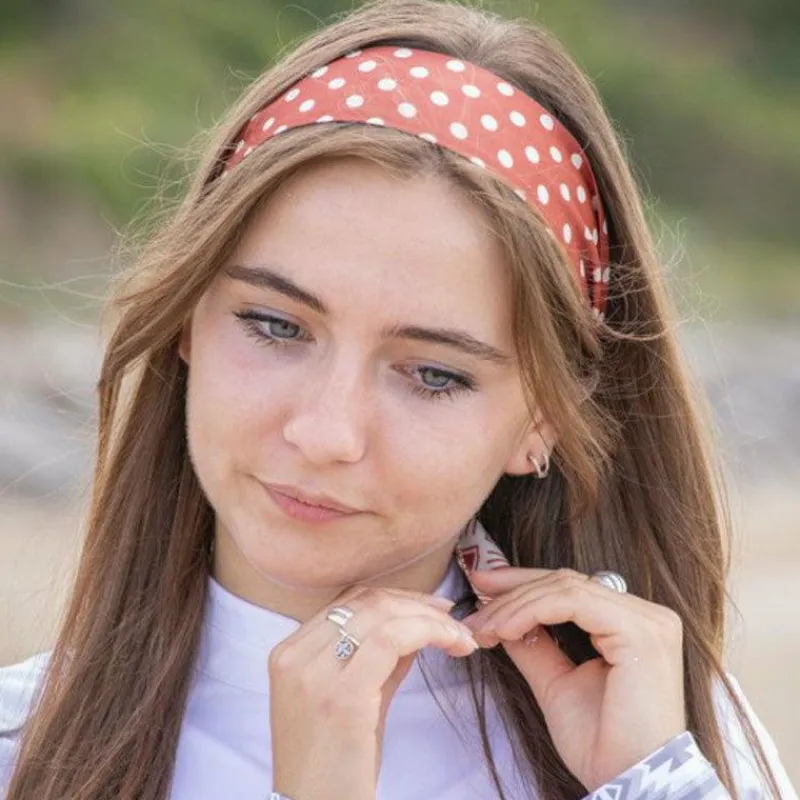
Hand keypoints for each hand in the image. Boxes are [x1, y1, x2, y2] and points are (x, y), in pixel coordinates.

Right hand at [269, 585, 479, 799]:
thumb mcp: (352, 701)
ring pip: (382, 614)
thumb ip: (379, 659)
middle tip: (453, 621)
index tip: (433, 609)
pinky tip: (452, 644)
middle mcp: (295, 656)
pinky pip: (391, 640)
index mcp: (289, 653)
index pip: (349, 601)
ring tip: (459, 636)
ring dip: (430, 618)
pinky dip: (428, 632)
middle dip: (418, 604)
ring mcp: (313, 674)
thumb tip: (417, 625)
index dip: (397, 597)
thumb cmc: (334, 768)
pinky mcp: (341, 697)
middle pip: (366, 601)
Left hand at [463, 567, 686, 790]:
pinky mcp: (639, 631)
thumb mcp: (556, 684)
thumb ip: (535, 646)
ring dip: (515, 604)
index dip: (523, 582)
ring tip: (484, 627)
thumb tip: (503, 619)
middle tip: (475, 610)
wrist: (630, 784)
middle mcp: (648, 615)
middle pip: (565, 582)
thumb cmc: (602, 745)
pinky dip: (531, 611)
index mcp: (633, 625)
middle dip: (512, 591)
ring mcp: (647, 621)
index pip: (570, 588)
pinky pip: (572, 603)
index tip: (482, 587)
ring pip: (564, 588)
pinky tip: (505, 629)